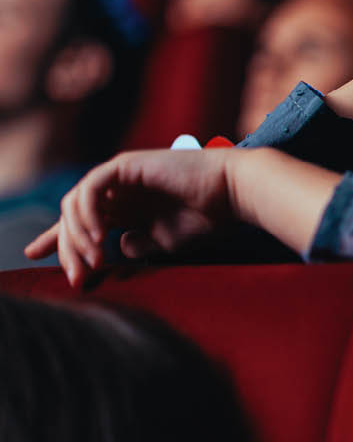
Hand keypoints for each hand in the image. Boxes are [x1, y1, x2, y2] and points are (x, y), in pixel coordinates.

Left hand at [25, 147, 237, 286]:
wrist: (230, 194)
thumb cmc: (206, 217)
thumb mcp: (163, 242)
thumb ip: (137, 246)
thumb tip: (117, 249)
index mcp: (127, 207)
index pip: (81, 222)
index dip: (57, 238)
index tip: (32, 255)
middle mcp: (119, 190)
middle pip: (71, 217)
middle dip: (67, 249)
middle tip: (77, 277)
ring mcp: (120, 176)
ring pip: (74, 203)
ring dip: (77, 236)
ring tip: (93, 260)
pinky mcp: (125, 166)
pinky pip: (90, 188)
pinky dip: (88, 213)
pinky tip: (99, 235)